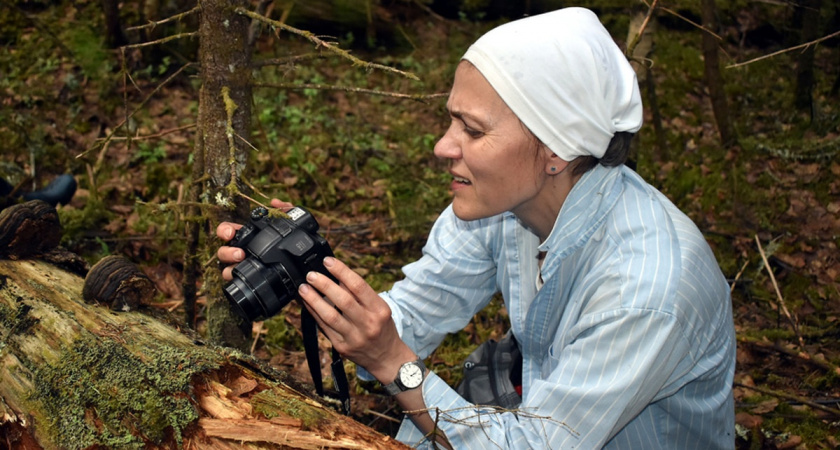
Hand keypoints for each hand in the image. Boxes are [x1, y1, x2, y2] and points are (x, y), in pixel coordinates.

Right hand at [216, 199, 293, 280]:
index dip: (224, 231)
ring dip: (230, 268)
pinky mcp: (248, 281)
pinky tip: (243, 280)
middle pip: (223, 252)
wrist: (299, 270)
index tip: (229, 233)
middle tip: (241, 254)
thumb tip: (276, 202)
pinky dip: (236, 281)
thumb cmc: (288, 246)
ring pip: (226, 269)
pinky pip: (236, 283)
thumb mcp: (290, 225)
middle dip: (227, 252)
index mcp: (246, 238)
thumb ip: (286, 210)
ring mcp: (242, 268)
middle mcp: (240, 253)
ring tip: (244, 268)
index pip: (228, 232)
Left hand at [297, 256, 415, 382]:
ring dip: (314, 300)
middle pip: (343, 300)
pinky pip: (325, 328)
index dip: (341, 271)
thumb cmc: (383, 329)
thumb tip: (337, 276)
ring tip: (304, 288)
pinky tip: (307, 304)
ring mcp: (354, 337)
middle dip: (324, 285)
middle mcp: (368, 323)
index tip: (328, 261)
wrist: (387, 358)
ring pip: (330, 316)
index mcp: (379, 310)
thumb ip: (361, 295)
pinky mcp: (342, 347)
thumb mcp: (380, 309)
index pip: (359, 286)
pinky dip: (314, 314)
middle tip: (311, 274)